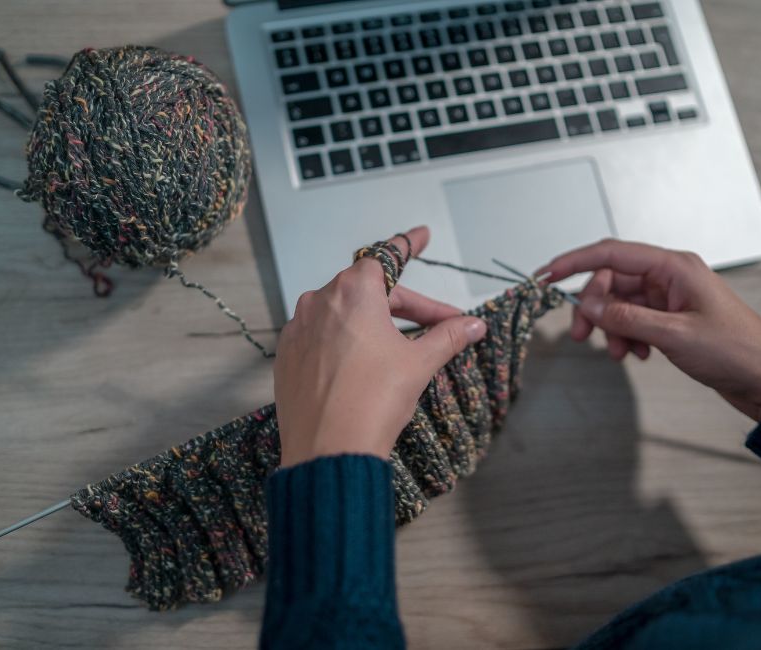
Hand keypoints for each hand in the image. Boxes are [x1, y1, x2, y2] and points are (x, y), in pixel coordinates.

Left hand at [274, 227, 487, 467]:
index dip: (409, 244)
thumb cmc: (371, 403)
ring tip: (402, 348)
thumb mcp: (419, 363)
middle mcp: (319, 301)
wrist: (328, 450)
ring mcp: (299, 328)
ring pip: (344, 313)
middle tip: (442, 325)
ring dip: (375, 323)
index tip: (422, 235)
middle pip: (371, 290)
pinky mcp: (287, 355)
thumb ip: (448, 336)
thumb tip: (474, 325)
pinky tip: (363, 364)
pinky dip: (345, 341)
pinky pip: (321, 335)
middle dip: (408, 305)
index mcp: (354, 292)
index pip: (387, 255)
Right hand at [537, 239, 760, 421]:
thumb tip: (589, 304)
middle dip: (593, 307)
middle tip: (582, 335)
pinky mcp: (670, 318)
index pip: (611, 253)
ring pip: (619, 304)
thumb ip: (627, 317)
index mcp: (674, 266)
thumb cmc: (736, 351)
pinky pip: (633, 320)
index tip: (546, 275)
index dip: (574, 262)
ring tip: (619, 354)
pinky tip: (639, 355)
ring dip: (611, 328)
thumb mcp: (674, 335)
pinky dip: (627, 337)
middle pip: (611, 281)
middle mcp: (669, 276)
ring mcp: (669, 297)